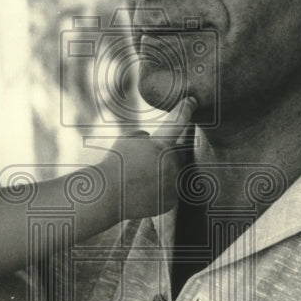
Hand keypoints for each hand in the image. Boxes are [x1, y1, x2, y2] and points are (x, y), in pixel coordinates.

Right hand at [104, 97, 194, 219]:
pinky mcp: (172, 200)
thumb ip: (145, 136)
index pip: (178, 123)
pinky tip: (144, 189)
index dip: (186, 109)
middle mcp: (171, 164)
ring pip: (175, 171)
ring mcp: (173, 184)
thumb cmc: (114, 163)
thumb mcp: (127, 139)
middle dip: (168, 152)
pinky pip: (171, 189)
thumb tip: (151, 140)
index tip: (192, 101)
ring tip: (141, 177)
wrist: (107, 195)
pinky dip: (161, 188)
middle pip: (178, 152)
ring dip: (163, 171)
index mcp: (161, 145)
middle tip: (149, 159)